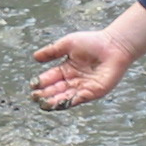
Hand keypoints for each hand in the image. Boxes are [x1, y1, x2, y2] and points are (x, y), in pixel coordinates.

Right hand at [29, 3, 145, 109]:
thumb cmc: (93, 42)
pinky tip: (59, 102)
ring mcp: (83, 87)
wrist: (113, 45)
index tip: (33, 85)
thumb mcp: (67, 44)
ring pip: (65, 97)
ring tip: (44, 103)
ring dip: (54, 101)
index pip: (50, 78)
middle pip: (56, 90)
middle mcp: (74, 80)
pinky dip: (69, 102)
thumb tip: (35, 57)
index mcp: (66, 69)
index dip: (41, 82)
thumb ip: (52, 51)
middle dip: (45, 94)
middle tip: (35, 97)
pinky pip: (79, 99)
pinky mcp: (94, 92)